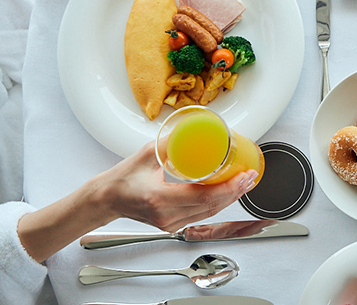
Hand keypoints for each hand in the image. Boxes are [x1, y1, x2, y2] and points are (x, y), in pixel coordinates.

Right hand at [89, 142, 258, 232]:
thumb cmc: (122, 178)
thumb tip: (195, 130)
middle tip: (250, 176)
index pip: (203, 196)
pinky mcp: (172, 225)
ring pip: (209, 213)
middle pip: (211, 206)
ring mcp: (170, 223)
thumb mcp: (148, 153)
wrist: (106, 199)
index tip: (244, 176)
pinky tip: (228, 193)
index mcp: (159, 198)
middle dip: (235, 191)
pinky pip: (201, 215)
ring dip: (229, 198)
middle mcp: (166, 215)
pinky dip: (217, 204)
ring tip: (244, 182)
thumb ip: (172, 143)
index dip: (229, 188)